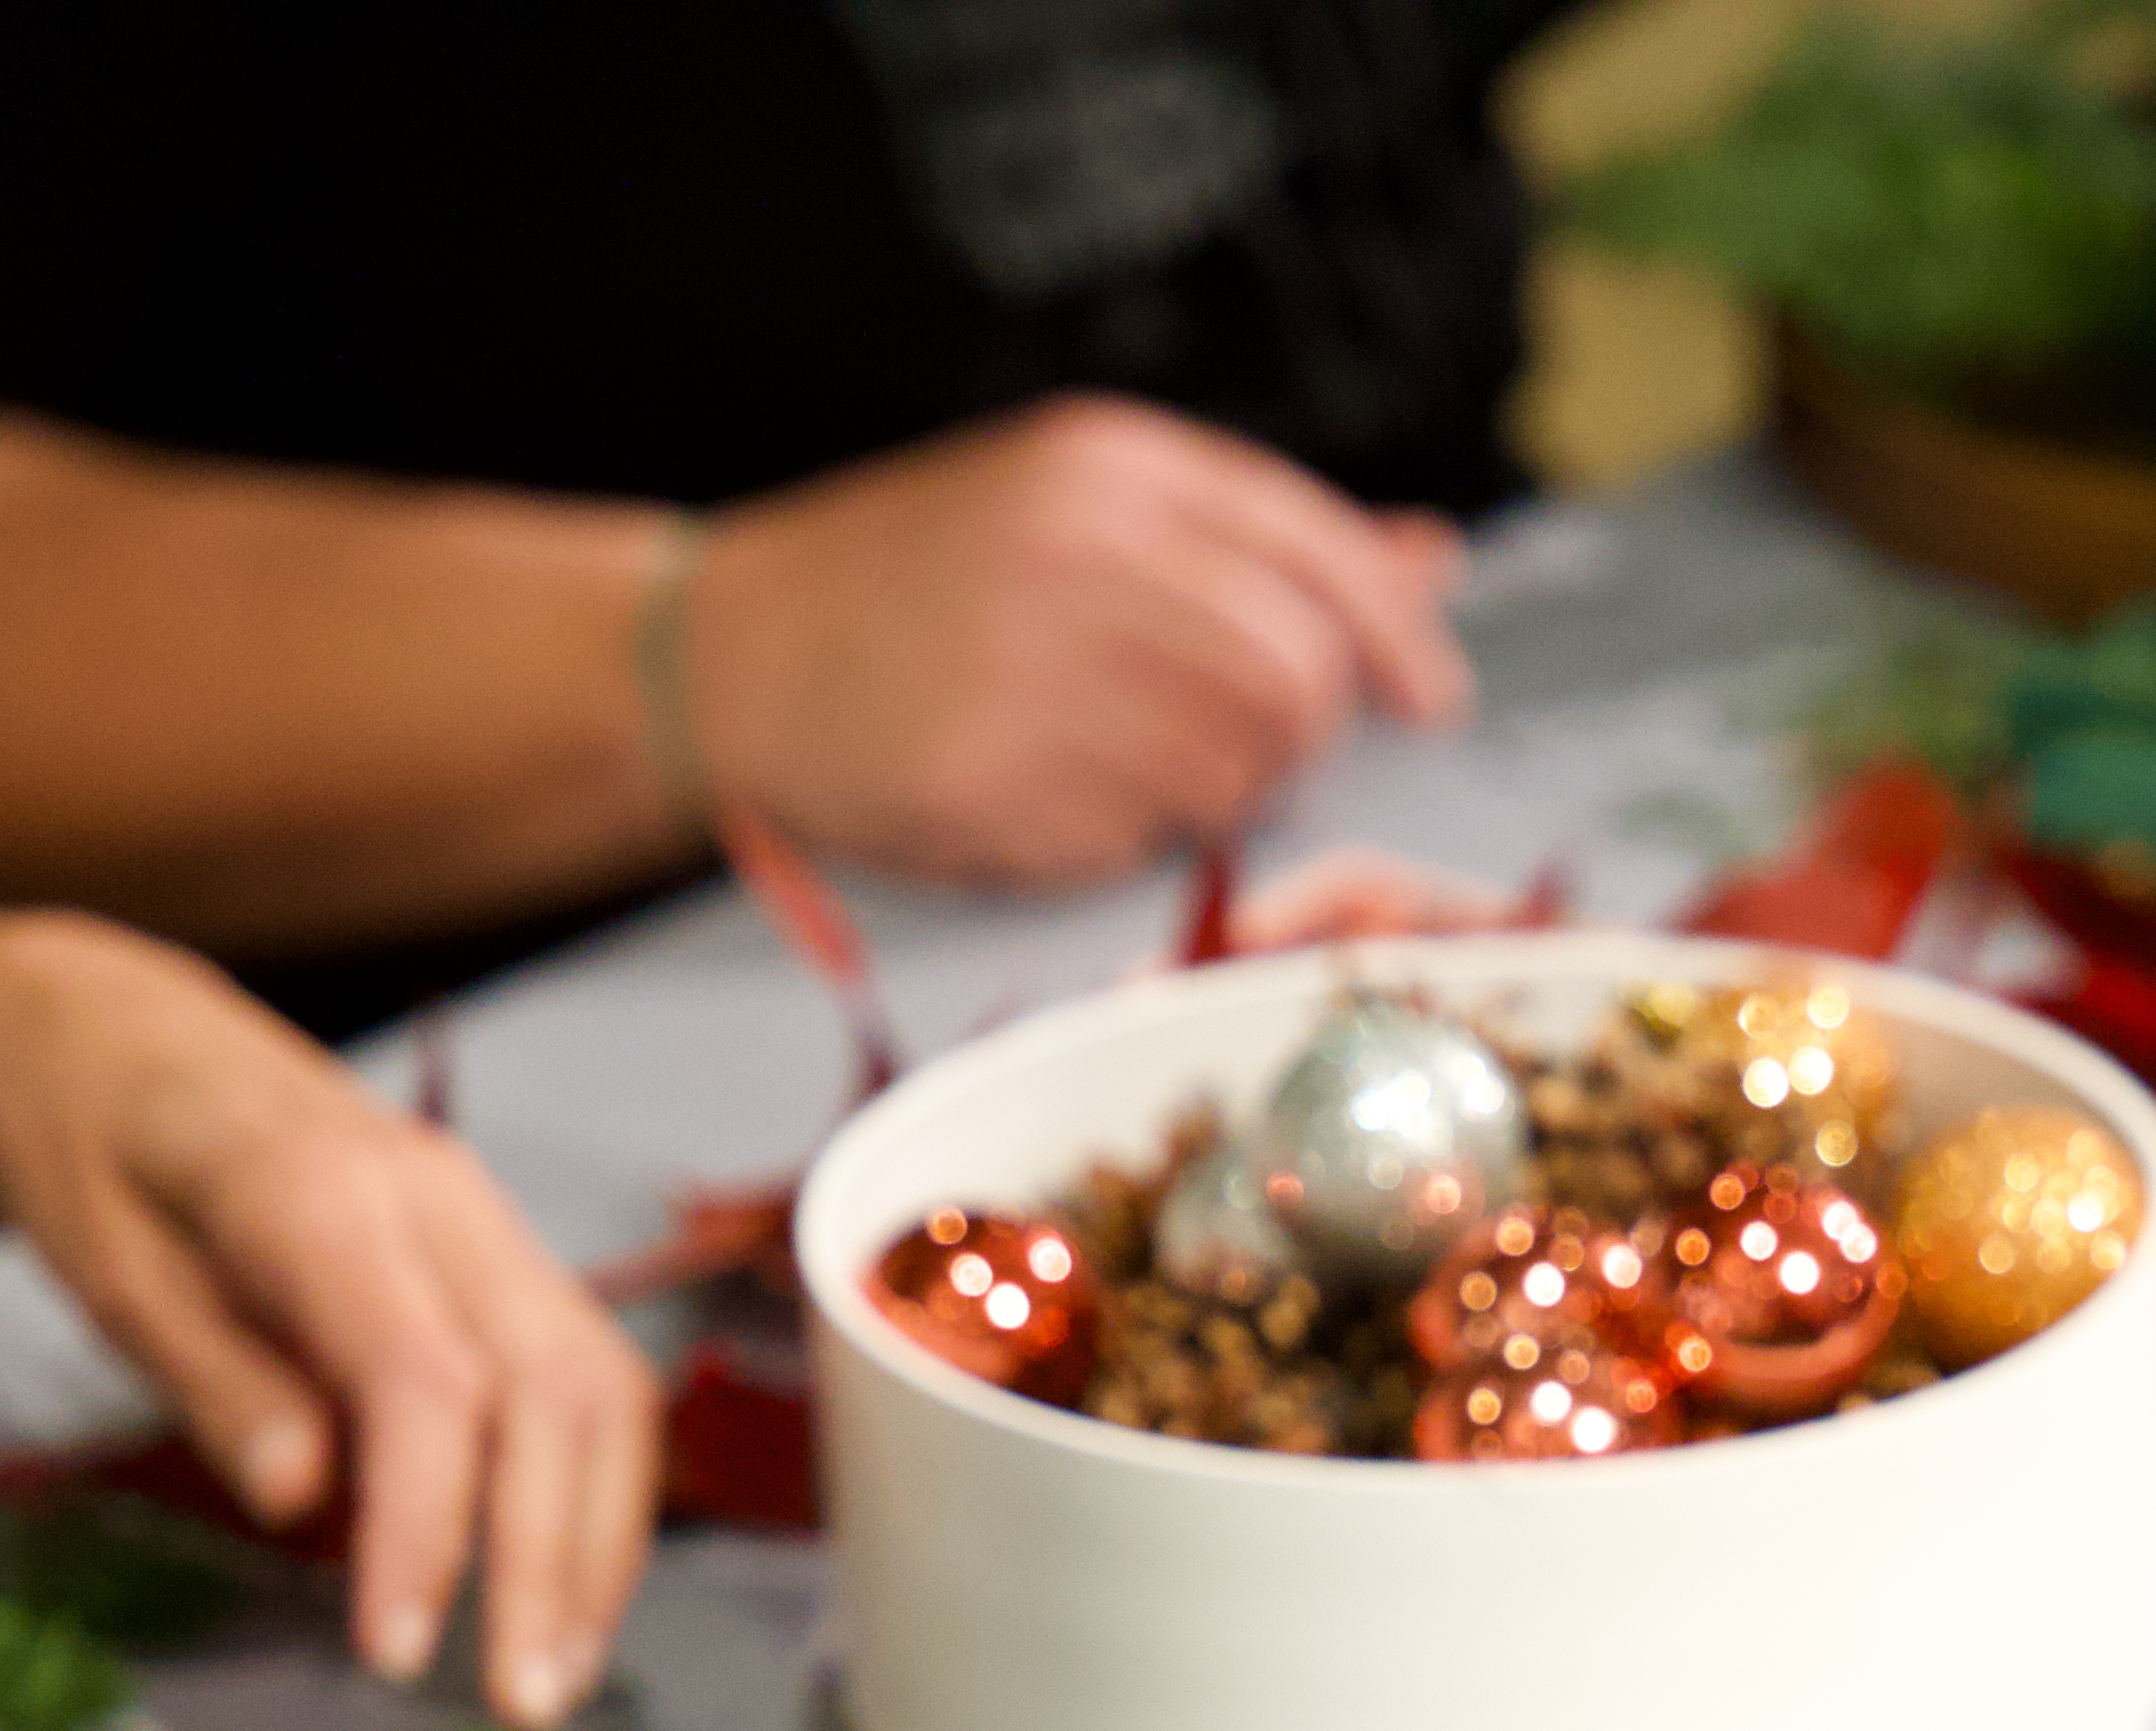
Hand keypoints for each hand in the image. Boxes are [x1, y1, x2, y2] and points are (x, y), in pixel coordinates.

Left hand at [0, 917, 662, 1726]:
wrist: (126, 1038)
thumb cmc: (97, 1153)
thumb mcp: (104, 1265)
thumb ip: (212, 1375)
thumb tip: (297, 1496)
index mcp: (317, 1190)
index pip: (422, 1379)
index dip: (427, 1526)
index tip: (394, 1654)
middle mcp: (437, 1198)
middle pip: (552, 1391)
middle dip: (552, 1561)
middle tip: (520, 1707)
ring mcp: (487, 1224)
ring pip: (601, 1389)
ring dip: (597, 1543)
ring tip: (554, 1674)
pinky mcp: (506, 1260)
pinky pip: (588, 1383)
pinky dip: (591, 1498)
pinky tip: (559, 1590)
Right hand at [683, 399, 1472, 887]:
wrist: (724, 652)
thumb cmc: (918, 584)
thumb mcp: (1077, 509)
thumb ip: (1252, 538)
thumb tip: (1428, 561)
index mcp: (1107, 467)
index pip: (1315, 548)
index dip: (1396, 634)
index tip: (1431, 699)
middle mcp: (1074, 555)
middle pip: (1295, 674)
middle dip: (1302, 734)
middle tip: (1255, 751)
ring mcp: (1027, 672)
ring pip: (1233, 767)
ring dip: (1222, 793)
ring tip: (1141, 770)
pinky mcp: (987, 783)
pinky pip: (1135, 837)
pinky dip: (1130, 839)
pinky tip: (1063, 800)